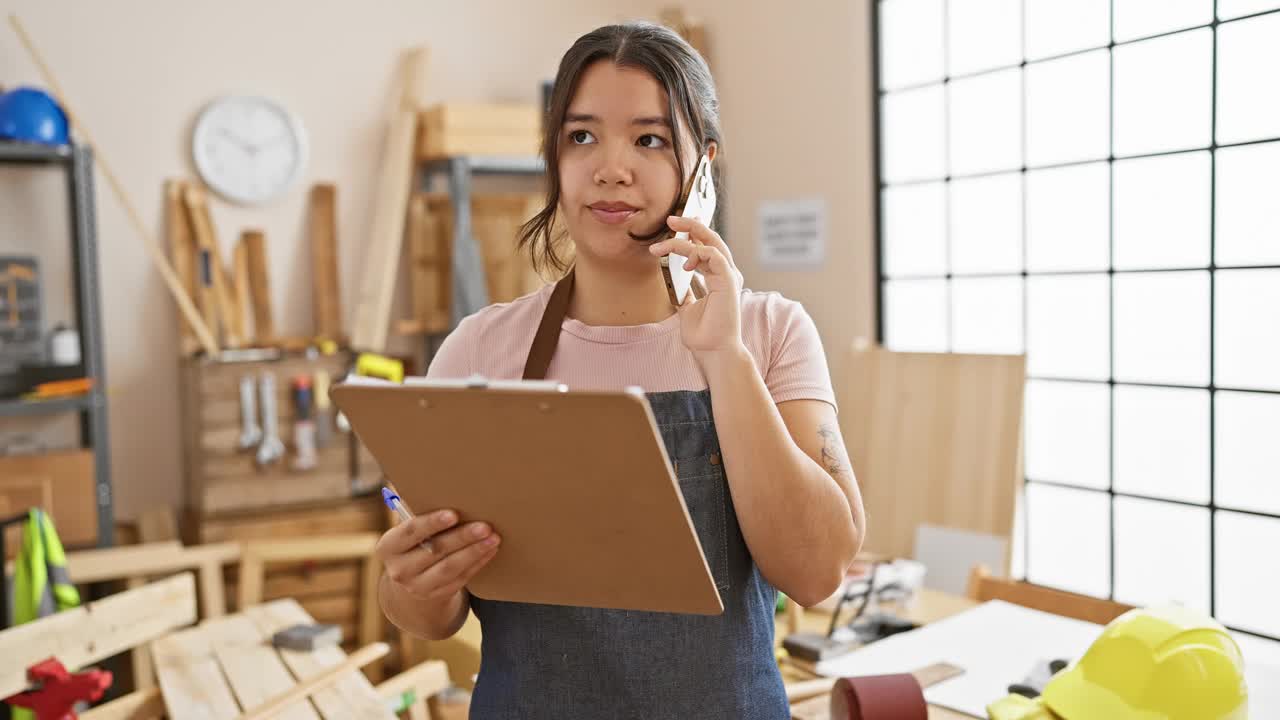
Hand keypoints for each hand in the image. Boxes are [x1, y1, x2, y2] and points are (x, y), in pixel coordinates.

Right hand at [375, 509, 501, 601]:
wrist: (412, 579)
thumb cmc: (416, 540)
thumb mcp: (409, 529)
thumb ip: (418, 510)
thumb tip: (442, 486)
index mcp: (388, 547)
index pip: (410, 532)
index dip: (432, 523)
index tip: (454, 514)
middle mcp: (399, 570)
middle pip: (434, 550)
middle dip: (462, 537)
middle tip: (485, 526)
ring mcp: (418, 586)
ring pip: (450, 568)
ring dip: (474, 552)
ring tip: (493, 538)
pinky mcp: (437, 595)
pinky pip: (461, 578)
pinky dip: (478, 563)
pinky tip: (491, 550)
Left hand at [648, 216, 745, 360]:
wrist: (713, 351)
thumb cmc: (704, 334)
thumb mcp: (688, 308)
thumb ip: (685, 292)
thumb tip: (675, 283)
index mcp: (718, 277)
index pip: (706, 247)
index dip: (692, 234)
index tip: (673, 227)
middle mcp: (725, 273)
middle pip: (711, 239)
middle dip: (690, 226)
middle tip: (670, 219)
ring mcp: (729, 276)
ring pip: (710, 243)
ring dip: (687, 238)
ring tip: (665, 241)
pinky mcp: (729, 281)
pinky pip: (714, 255)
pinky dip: (697, 254)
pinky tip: (685, 264)